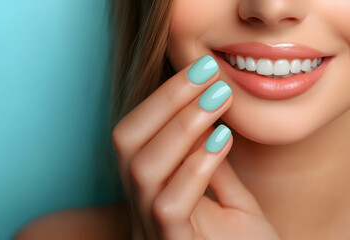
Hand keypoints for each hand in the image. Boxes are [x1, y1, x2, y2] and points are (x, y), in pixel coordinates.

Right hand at [112, 55, 281, 239]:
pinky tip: (222, 141)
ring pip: (143, 169)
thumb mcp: (226, 198)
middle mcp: (140, 206)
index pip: (135, 134)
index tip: (200, 70)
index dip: (162, 98)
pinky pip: (169, 204)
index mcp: (150, 190)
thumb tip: (208, 120)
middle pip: (127, 143)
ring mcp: (152, 229)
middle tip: (207, 73)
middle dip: (167, 101)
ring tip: (218, 97)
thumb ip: (210, 164)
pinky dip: (195, 165)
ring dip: (182, 126)